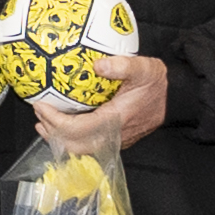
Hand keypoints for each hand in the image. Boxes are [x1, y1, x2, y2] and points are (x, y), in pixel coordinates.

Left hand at [30, 51, 171, 158]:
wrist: (175, 100)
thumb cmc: (158, 84)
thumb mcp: (143, 68)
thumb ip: (121, 66)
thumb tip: (97, 64)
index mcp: (115, 121)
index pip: (77, 130)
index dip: (54, 121)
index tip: (40, 106)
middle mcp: (112, 136)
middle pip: (73, 145)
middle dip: (52, 132)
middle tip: (39, 113)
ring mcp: (114, 141)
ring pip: (79, 149)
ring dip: (59, 137)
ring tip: (44, 122)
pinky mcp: (115, 141)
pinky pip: (87, 145)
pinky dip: (71, 137)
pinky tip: (64, 124)